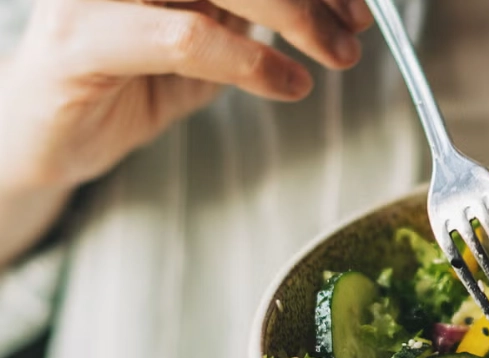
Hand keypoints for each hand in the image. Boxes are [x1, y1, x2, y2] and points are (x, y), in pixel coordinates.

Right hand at [0, 0, 373, 192]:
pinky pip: (184, 36)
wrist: (52, 135)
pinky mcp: (80, 37)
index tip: (359, 5)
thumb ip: (257, 8)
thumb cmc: (131, 77)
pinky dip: (249, 60)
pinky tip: (287, 84)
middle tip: (352, 34)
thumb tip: (334, 3)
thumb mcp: (211, 33)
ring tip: (332, 57)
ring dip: (294, 15)